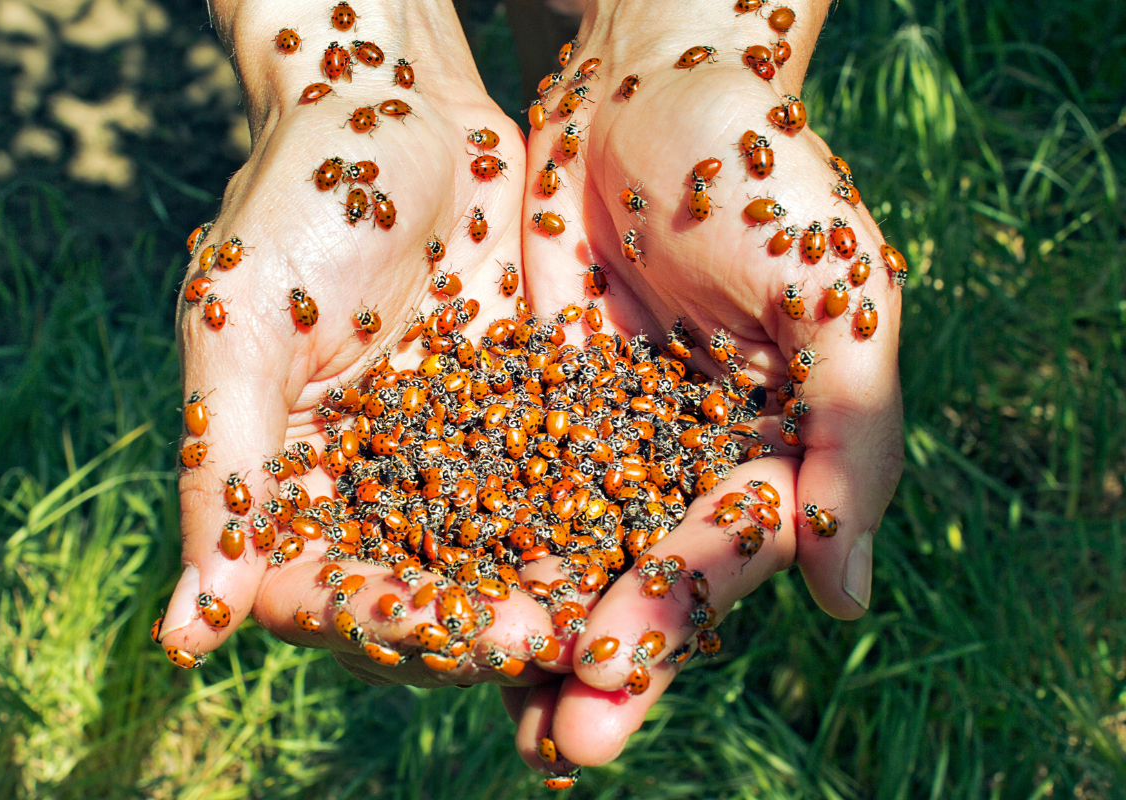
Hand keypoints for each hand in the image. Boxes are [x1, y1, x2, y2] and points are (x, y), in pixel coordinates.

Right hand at [160, 0, 565, 687]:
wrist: (401, 109)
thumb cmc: (297, 199)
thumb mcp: (243, 324)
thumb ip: (226, 470)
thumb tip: (181, 639)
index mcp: (287, 485)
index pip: (326, 594)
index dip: (388, 625)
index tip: (459, 637)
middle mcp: (371, 491)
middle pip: (423, 598)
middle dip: (488, 628)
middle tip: (562, 643)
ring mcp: (454, 460)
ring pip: (500, 560)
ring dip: (553, 596)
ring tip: (616, 618)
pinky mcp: (525, 417)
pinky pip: (563, 484)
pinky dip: (599, 520)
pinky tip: (648, 540)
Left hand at [511, 0, 903, 768]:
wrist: (650, 88)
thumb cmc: (764, 175)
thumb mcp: (835, 292)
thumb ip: (856, 433)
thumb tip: (848, 594)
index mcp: (771, 453)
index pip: (725, 556)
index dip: (676, 617)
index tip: (615, 675)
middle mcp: (685, 464)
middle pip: (645, 578)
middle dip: (606, 658)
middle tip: (563, 743)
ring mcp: (606, 440)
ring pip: (570, 552)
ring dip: (535, 633)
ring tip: (499, 714)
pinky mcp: (532, 405)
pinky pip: (500, 485)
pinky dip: (474, 545)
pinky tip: (438, 602)